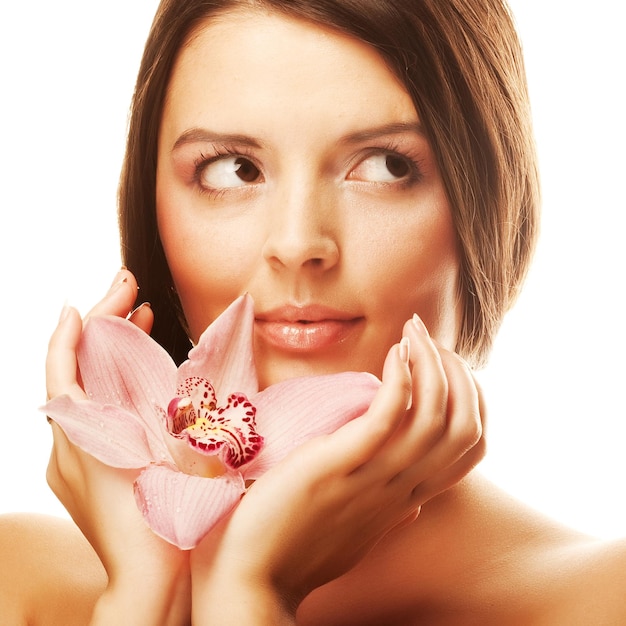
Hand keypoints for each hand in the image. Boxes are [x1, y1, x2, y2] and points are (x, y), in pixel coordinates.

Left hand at [46, 269, 189, 624]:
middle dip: (102, 326)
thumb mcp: (150, 447)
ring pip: (85, 390)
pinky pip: (91, 415)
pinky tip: (135, 374)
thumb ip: (127, 401)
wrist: (152, 578)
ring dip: (110, 354)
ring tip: (139, 321)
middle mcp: (63, 442)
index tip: (94, 296)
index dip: (76, 326)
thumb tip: (111, 374)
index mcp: (77, 431)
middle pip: (74, 369)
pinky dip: (110, 387)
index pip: (63, 362)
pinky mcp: (82, 473)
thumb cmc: (158, 516)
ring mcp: (70, 459)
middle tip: (129, 293)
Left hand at [190, 314, 484, 622]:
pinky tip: (393, 352)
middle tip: (430, 340)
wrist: (254, 577)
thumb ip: (390, 513)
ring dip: (431, 364)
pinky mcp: (340, 463)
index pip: (470, 448)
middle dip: (459, 374)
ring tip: (413, 333)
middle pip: (463, 425)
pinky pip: (388, 415)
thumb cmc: (301, 548)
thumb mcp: (359, 532)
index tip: (448, 370)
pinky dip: (400, 378)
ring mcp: (373, 477)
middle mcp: (401, 488)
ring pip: (434, 414)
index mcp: (406, 497)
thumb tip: (413, 506)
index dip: (474, 401)